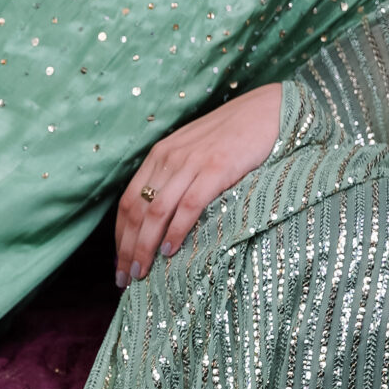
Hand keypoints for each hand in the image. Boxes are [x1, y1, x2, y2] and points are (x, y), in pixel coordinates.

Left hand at [114, 83, 282, 286]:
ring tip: (142, 272)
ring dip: (145, 246)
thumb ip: (177, 176)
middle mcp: (169, 158)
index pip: (127, 202)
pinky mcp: (217, 168)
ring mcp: (192, 163)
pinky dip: (175, 230)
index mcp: (160, 155)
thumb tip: (163, 217)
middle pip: (136, 210)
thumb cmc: (234, 135)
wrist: (268, 109)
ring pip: (155, 211)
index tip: (119, 263)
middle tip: (125, 278)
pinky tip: (169, 251)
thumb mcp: (195, 151)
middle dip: (127, 249)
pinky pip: (188, 205)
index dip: (119, 236)